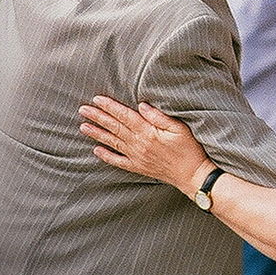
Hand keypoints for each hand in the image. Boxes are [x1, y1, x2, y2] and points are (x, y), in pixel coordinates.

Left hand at [80, 96, 209, 193]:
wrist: (193, 175)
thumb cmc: (189, 149)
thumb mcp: (179, 128)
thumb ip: (159, 116)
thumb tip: (141, 105)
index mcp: (148, 132)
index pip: (124, 116)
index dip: (110, 107)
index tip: (96, 99)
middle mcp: (139, 144)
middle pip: (115, 128)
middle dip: (98, 117)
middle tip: (83, 110)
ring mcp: (137, 157)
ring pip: (113, 143)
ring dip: (97, 134)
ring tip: (83, 126)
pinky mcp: (139, 167)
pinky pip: (118, 161)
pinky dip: (106, 156)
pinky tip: (96, 151)